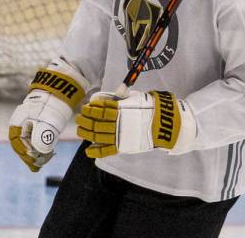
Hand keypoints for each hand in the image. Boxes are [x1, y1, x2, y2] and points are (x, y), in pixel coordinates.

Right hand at [9, 66, 86, 171]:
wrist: (60, 90)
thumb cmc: (53, 104)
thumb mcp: (49, 121)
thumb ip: (43, 136)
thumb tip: (40, 152)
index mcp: (19, 119)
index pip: (15, 139)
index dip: (22, 151)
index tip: (32, 159)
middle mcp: (21, 122)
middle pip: (20, 143)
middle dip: (28, 156)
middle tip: (37, 166)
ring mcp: (29, 124)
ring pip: (28, 142)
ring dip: (34, 154)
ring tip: (43, 162)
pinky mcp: (37, 126)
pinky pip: (34, 140)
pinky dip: (39, 149)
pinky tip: (47, 155)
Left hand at [76, 90, 196, 158]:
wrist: (165, 126)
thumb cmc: (150, 109)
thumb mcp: (136, 98)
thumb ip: (122, 97)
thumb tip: (111, 93)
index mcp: (121, 109)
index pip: (100, 109)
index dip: (90, 109)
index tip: (85, 107)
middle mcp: (118, 123)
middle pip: (96, 122)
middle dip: (85, 120)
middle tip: (79, 118)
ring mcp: (120, 135)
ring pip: (97, 135)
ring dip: (86, 132)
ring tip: (80, 130)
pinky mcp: (124, 147)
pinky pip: (107, 150)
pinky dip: (97, 151)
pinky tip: (88, 150)